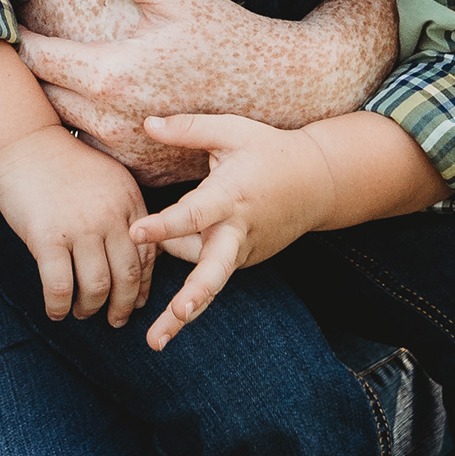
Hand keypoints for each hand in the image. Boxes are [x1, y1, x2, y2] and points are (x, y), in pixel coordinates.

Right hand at [0, 122, 150, 324]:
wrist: (22, 143)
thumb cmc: (62, 163)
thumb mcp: (107, 179)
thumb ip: (122, 212)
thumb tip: (131, 256)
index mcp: (129, 201)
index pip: (148, 255)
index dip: (143, 285)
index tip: (137, 301)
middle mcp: (110, 216)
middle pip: (127, 276)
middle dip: (123, 306)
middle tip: (116, 320)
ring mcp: (80, 228)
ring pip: (96, 287)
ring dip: (90, 308)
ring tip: (83, 312)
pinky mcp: (47, 238)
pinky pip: (60, 286)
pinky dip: (59, 306)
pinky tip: (55, 311)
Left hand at [16, 0, 394, 170]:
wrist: (278, 88)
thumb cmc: (223, 31)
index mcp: (110, 75)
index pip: (36, 58)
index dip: (19, 35)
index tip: (13, 17)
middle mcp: (111, 122)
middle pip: (44, 95)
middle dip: (34, 69)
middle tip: (28, 42)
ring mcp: (128, 152)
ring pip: (67, 126)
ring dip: (60, 101)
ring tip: (60, 71)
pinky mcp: (144, 170)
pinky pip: (98, 151)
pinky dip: (91, 129)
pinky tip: (99, 103)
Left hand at [129, 113, 344, 349]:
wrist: (318, 183)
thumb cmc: (269, 151)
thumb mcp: (232, 131)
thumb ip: (188, 129)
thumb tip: (145, 123)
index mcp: (231, 196)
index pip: (194, 215)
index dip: (164, 225)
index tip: (136, 232)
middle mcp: (237, 231)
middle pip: (213, 273)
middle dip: (192, 299)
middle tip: (171, 323)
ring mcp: (243, 251)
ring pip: (205, 275)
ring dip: (184, 301)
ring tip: (156, 332)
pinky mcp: (245, 261)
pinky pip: (210, 268)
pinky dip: (193, 274)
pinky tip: (171, 290)